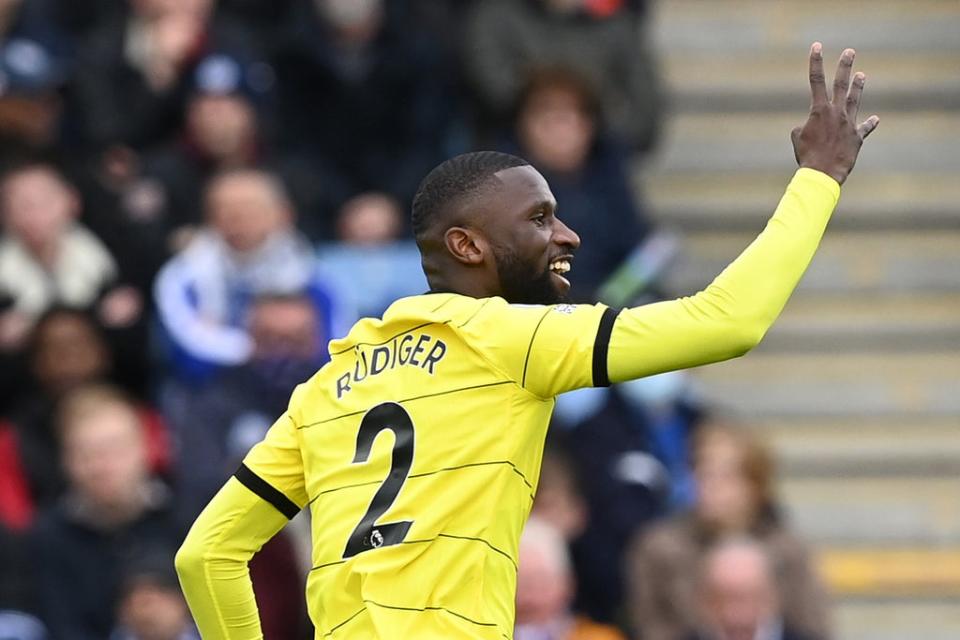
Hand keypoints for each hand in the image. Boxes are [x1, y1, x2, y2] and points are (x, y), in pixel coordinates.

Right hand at [791, 43, 879, 184]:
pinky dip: (869, 124)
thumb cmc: (806, 156)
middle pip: (841, 84)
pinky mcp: (857, 137)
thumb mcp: (797, 139)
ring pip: (854, 100)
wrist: (823, 174)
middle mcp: (836, 113)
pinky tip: (875, 119)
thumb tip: (812, 127)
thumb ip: (805, 126)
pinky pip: (864, 129)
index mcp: (819, 111)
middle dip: (845, 66)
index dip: (816, 62)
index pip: (816, 81)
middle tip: (850, 52)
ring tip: (862, 74)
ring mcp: (849, 124)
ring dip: (858, 87)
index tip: (817, 46)